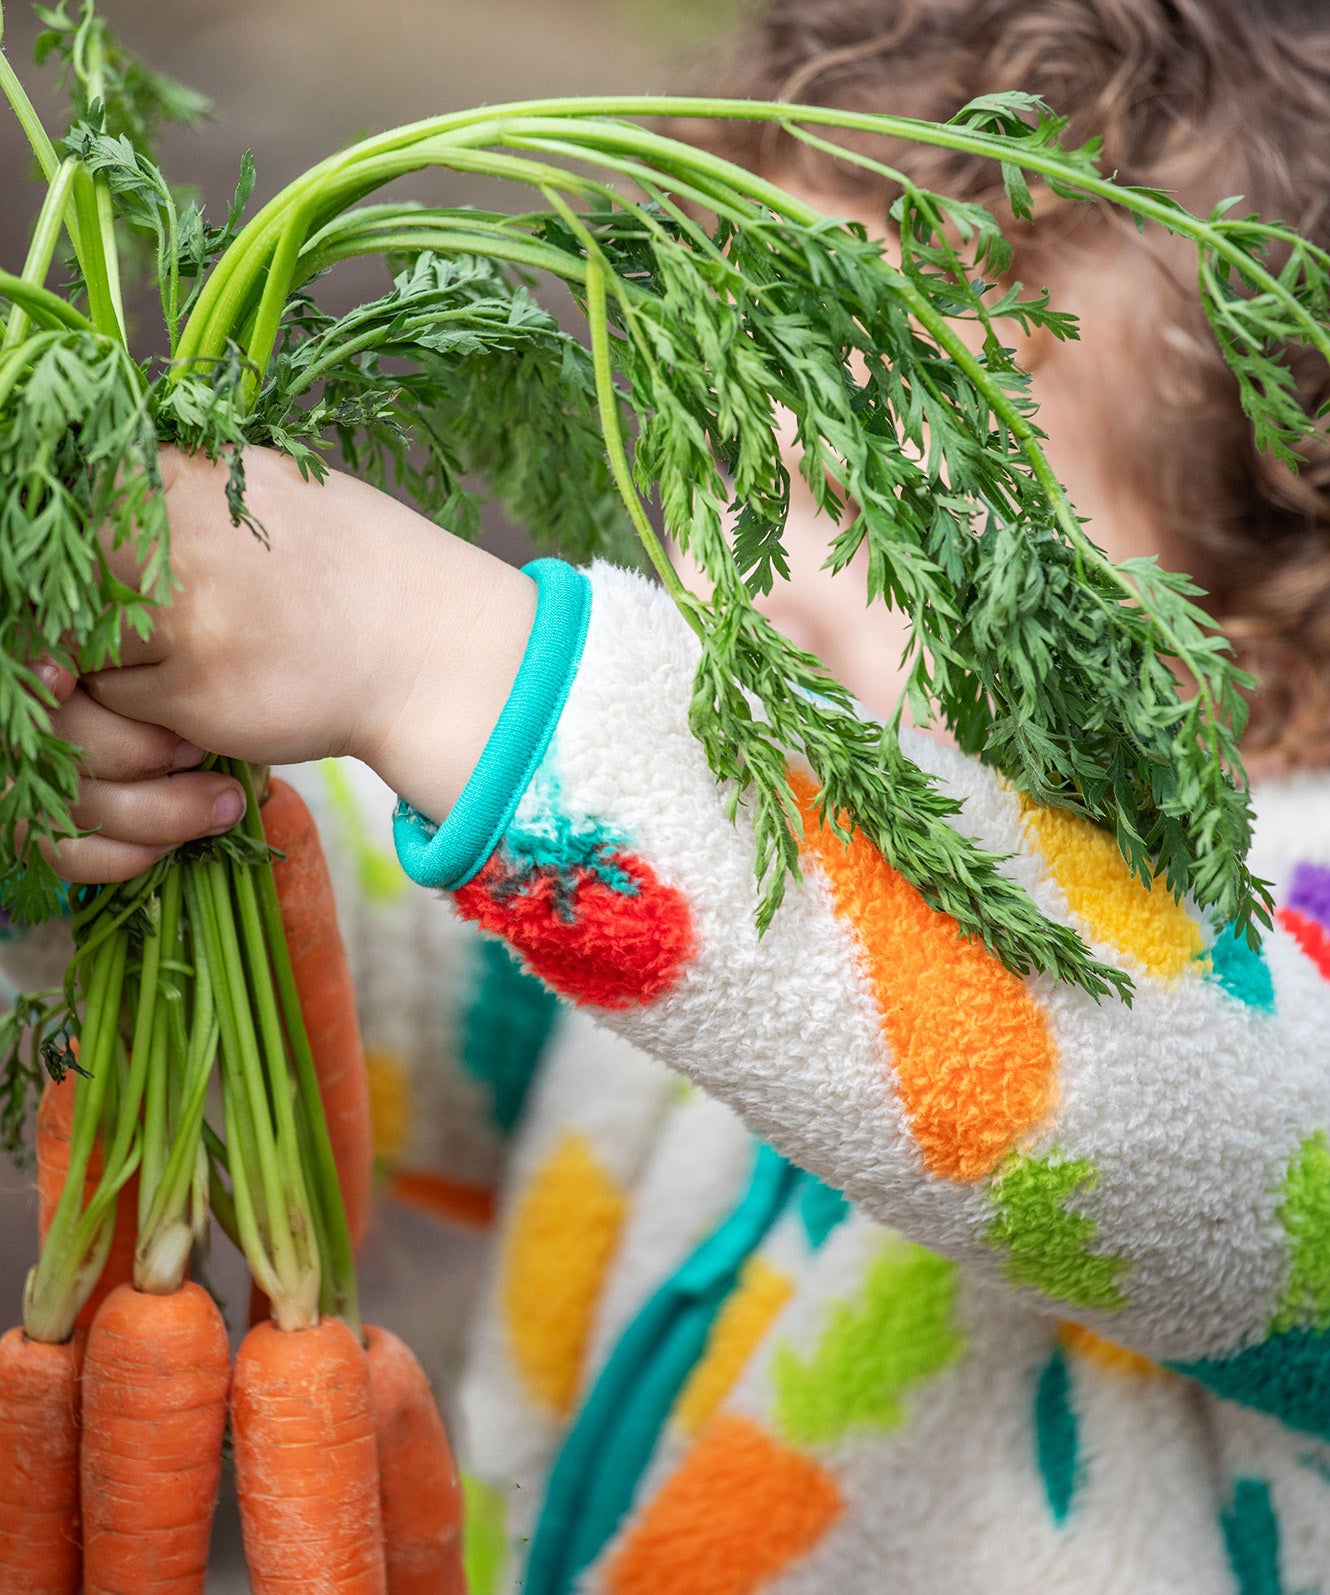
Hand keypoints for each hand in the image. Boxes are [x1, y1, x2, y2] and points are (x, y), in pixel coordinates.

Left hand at [61, 447, 535, 880]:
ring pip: (72, 650)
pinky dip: (148, 716)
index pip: (59, 502)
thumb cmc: (353, 568)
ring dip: (108, 673)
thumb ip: (178, 489)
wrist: (430, 648)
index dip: (56, 555)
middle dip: (66, 620)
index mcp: (183, 469)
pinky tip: (206, 703)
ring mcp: (180, 611)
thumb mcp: (265, 488)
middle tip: (108, 643)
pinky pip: (118, 707)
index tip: (84, 586)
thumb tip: (83, 498)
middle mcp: (172, 530)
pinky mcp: (191, 687)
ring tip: (171, 673)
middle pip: (49, 580)